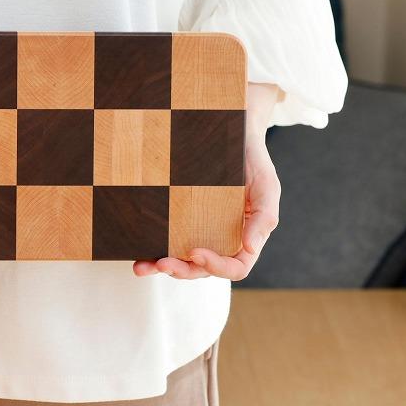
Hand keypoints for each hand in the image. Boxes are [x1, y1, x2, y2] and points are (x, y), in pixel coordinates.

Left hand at [134, 83, 280, 280]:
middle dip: (182, 270)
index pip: (235, 267)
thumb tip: (250, 248)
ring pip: (181, 260)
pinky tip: (138, 254)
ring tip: (142, 267)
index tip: (195, 252)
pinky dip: (152, 250)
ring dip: (161, 267)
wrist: (231, 135)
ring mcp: (199, 231)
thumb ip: (263, 218)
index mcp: (244, 239)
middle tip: (162, 263)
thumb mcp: (267, 187)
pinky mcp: (180, 220)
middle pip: (202, 269)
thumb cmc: (253, 161)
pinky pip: (167, 240)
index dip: (216, 267)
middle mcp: (220, 240)